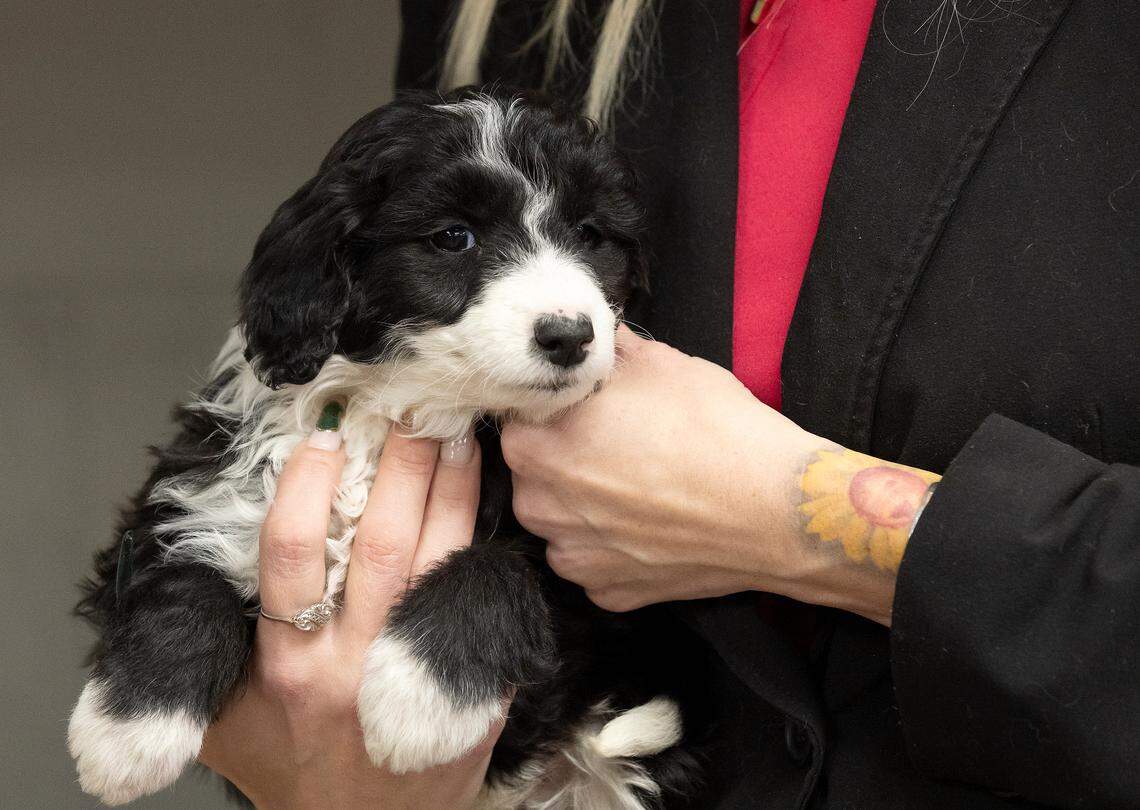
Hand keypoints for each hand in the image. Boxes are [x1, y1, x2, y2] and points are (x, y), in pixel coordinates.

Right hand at [198, 415, 494, 809]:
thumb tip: (186, 563)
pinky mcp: (469, 691)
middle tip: (414, 407)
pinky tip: (493, 506)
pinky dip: (485, 551)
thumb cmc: (289, 767)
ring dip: (452, 492)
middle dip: (401, 466)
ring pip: (438, 561)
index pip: (293, 553)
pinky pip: (478, 606)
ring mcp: (415, 675)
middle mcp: (352, 662)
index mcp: (287, 664)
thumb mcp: (222, 716)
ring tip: (461, 436)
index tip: (327, 432)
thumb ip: (205, 645)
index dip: (310, 485)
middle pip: (383, 544)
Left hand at [503, 328, 938, 624]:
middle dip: (562, 456)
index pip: (518, 416)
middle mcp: (543, 504)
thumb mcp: (663, 365)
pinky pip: (591, 563)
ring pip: (557, 521)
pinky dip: (611, 547)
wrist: (776, 511)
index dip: (551, 407)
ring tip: (636, 486)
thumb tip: (600, 339)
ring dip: (580, 504)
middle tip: (615, 443)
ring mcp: (575, 555)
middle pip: (531, 472)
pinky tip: (650, 526)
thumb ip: (612, 352)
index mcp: (542, 441)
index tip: (583, 406)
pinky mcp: (608, 592)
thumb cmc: (719, 432)